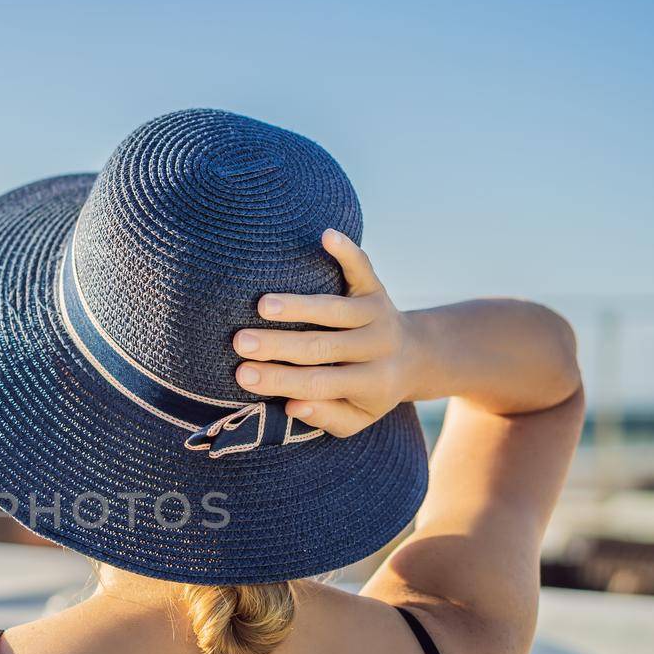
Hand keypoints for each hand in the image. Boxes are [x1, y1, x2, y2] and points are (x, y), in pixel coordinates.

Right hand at [232, 229, 416, 437]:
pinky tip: (326, 235)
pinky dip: (347, 251)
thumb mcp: (355, 418)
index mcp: (371, 384)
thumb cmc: (369, 391)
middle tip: (239, 342)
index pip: (318, 384)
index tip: (242, 375)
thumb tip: (293, 404)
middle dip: (278, 345)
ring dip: (298, 306)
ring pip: (334, 309)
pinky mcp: (376, 288)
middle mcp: (377, 348)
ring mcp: (378, 314)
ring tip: (262, 305)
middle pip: (321, 346)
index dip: (279, 380)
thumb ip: (325, 416)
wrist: (414, 356)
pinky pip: (362, 268)